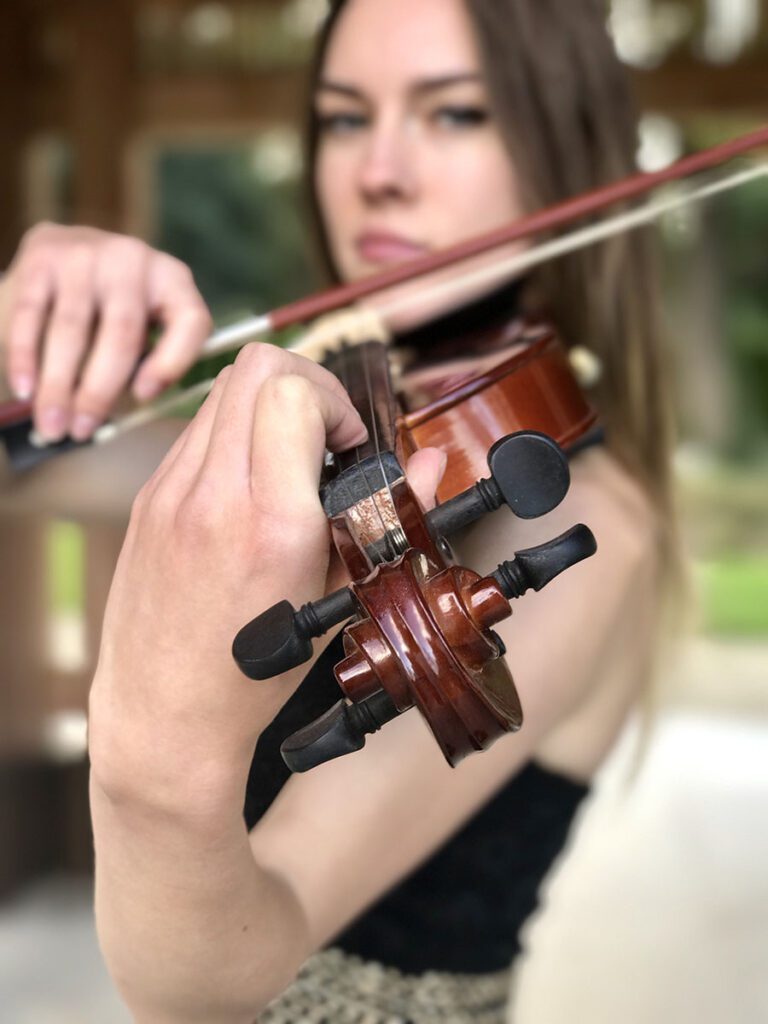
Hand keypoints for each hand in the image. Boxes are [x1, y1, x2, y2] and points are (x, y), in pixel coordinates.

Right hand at [0, 223, 212, 440]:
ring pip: (72, 329)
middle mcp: (134, 260)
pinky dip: (25, 357)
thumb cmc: (116, 307)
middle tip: (83, 430)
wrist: (68, 251)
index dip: (171, 363)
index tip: (144, 397)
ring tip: (52, 424)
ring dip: (59, 385)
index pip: (190, 321)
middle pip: (122, 333)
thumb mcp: (149, 324)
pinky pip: (31, 314)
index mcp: (174, 280)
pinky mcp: (42, 256)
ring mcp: (86, 253)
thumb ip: (150, 362)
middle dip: (100, 391)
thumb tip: (127, 412)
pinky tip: (24, 390)